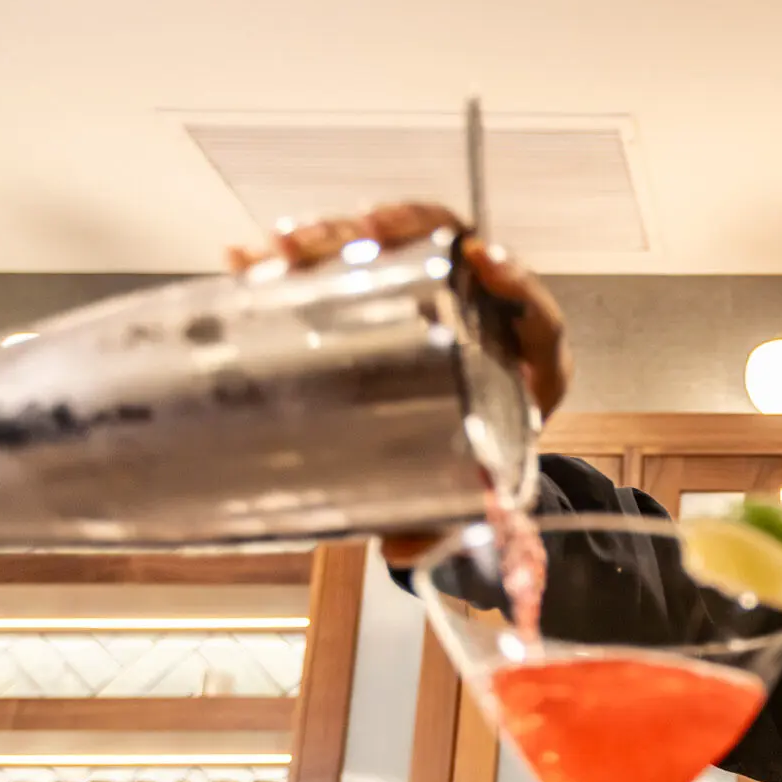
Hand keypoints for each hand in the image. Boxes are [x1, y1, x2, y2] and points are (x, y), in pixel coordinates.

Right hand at [229, 202, 572, 568]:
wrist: (466, 454)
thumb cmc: (479, 467)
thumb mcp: (472, 496)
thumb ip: (447, 522)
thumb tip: (404, 552)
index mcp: (527, 361)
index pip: (536, 314)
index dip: (517, 282)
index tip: (486, 260)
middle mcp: (482, 310)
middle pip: (451, 248)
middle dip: (404, 230)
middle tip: (362, 232)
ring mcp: (429, 292)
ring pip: (390, 244)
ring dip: (335, 236)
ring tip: (283, 246)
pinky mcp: (383, 295)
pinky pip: (344, 263)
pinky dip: (296, 259)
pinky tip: (245, 259)